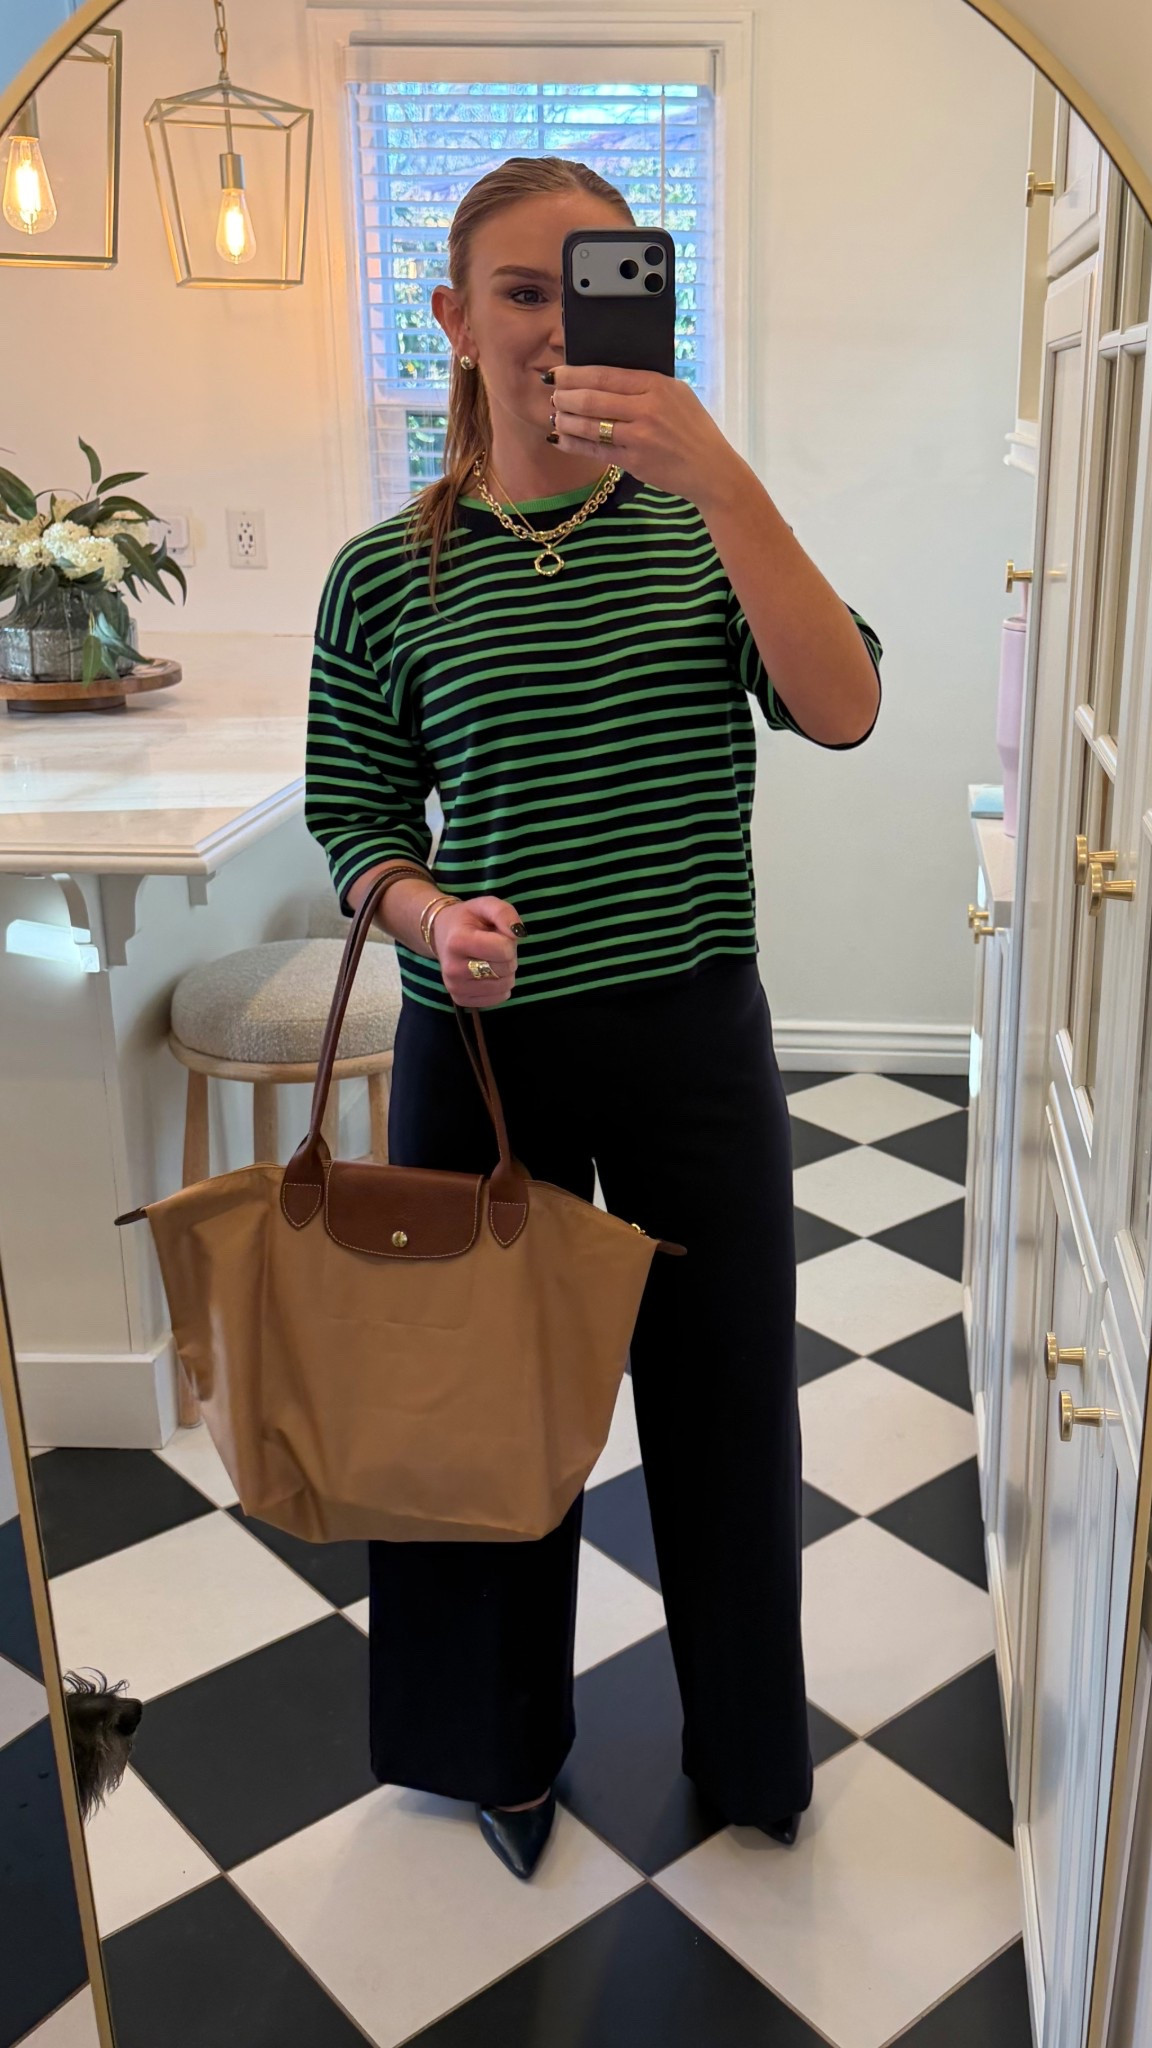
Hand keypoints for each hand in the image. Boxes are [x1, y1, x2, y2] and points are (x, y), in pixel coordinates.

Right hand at [430, 896, 522, 1007]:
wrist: (442, 934)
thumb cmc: (468, 919)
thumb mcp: (485, 905)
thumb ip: (504, 913)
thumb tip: (518, 933)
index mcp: (457, 941)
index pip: (503, 949)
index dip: (509, 941)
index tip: (497, 935)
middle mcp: (453, 968)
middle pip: (506, 969)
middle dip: (508, 956)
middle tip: (493, 946)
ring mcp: (455, 987)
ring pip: (505, 986)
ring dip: (505, 972)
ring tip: (490, 959)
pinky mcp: (461, 1000)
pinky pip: (498, 998)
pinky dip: (500, 986)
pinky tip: (488, 974)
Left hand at [547, 363, 739, 507]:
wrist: (712, 469)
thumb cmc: (694, 430)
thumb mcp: (677, 395)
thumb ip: (646, 385)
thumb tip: (607, 377)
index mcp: (657, 385)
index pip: (605, 374)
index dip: (575, 373)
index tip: (558, 373)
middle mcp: (646, 409)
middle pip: (592, 398)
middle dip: (565, 396)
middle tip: (552, 394)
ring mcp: (639, 436)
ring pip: (590, 424)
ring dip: (565, 420)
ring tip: (554, 416)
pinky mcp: (634, 461)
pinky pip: (596, 450)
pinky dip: (574, 444)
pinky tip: (561, 439)